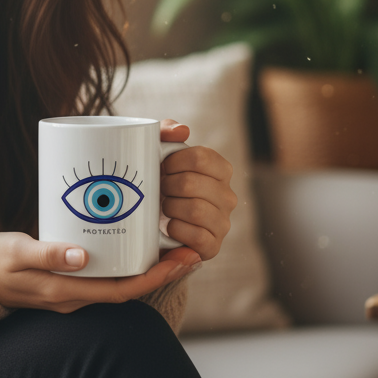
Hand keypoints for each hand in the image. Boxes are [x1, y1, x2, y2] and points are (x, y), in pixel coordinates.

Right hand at [0, 231, 201, 312]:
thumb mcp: (16, 253)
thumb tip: (80, 256)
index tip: (181, 260)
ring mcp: (74, 292)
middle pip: (130, 289)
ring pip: (121, 284)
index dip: (155, 278)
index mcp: (66, 293)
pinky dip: (128, 264)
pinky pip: (107, 277)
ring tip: (174, 246)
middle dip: (162, 273)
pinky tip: (137, 245)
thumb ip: (46, 254)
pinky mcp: (70, 282)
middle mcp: (75, 298)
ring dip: (149, 269)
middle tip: (190, 250)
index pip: (122, 290)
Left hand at [158, 119, 236, 262]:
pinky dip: (177, 230)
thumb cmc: (158, 181)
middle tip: (160, 189)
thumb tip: (183, 131)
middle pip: (192, 184)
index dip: (174, 161)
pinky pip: (197, 237)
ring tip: (164, 207)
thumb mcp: (158, 151)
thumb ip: (167, 131)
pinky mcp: (213, 246)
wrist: (150, 221)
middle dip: (167, 186)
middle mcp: (228, 196)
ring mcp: (223, 223)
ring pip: (196, 210)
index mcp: (220, 170)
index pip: (201, 157)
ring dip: (171, 208)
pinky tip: (169, 226)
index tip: (163, 167)